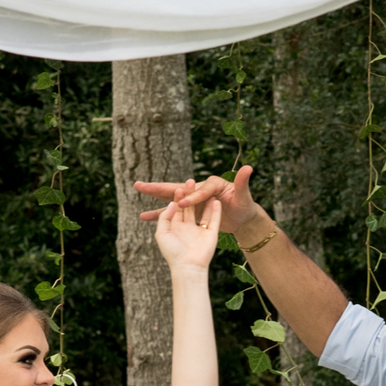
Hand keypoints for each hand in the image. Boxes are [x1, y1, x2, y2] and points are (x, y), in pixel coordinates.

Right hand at [136, 166, 267, 240]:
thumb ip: (243, 183)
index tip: (184, 203)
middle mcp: (198, 188)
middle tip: (140, 184)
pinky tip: (144, 216)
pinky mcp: (189, 210)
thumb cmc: (244, 206)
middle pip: (177, 188)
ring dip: (153, 197)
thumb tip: (248, 168)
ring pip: (170, 199)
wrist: (242, 217)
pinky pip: (172, 213)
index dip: (193, 196)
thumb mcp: (244, 196)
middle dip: (158, 187)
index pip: (201, 190)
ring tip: (137, 190)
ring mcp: (192, 199)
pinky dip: (159, 214)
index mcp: (212, 184)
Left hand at [153, 189, 221, 270]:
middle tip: (191, 180)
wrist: (188, 267)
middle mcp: (188, 228)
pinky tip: (216, 200)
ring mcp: (200, 231)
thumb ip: (165, 217)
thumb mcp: (162, 233)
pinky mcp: (211, 235)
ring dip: (204, 200)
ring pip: (203, 212)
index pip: (177, 209)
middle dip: (190, 194)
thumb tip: (171, 203)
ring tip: (206, 188)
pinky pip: (214, 220)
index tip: (179, 186)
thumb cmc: (173, 252)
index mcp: (176, 228)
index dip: (178, 198)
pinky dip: (215, 211)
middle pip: (190, 207)